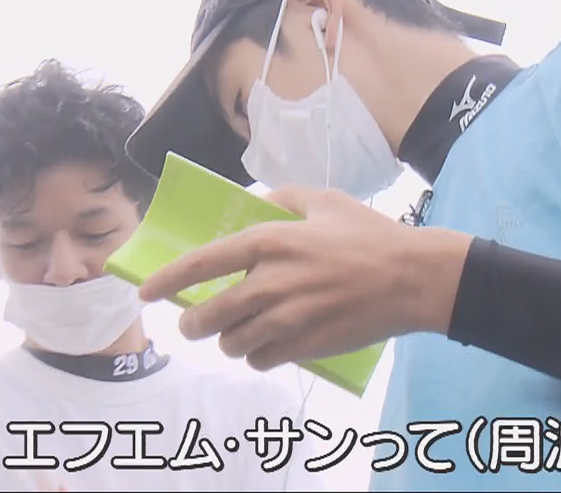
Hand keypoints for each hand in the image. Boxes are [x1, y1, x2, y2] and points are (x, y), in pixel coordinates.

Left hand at [138, 186, 473, 371]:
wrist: (414, 279)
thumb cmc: (371, 236)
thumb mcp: (325, 201)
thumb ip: (282, 199)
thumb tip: (253, 207)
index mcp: (270, 242)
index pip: (200, 265)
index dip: (166, 281)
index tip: (146, 292)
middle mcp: (271, 283)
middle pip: (208, 315)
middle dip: (192, 322)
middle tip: (194, 322)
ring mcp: (288, 320)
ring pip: (232, 344)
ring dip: (228, 340)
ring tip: (239, 332)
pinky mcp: (306, 346)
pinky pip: (261, 360)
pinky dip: (258, 355)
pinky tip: (269, 345)